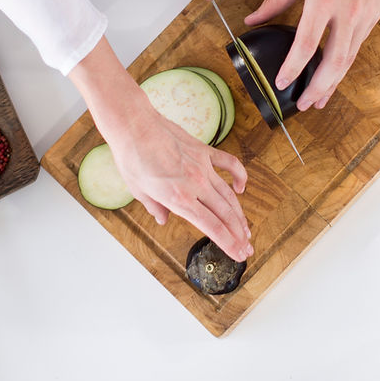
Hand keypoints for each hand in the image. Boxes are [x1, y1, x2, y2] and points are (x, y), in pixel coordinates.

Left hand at [109, 107, 251, 262]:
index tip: (238, 254)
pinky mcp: (204, 151)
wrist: (135, 126)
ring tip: (245, 228)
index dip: (229, 243)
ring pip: (229, 195)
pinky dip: (239, 176)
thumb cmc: (132, 157)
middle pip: (226, 215)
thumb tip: (163, 219)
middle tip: (247, 247)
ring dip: (239, 214)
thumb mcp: (138, 191)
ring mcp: (202, 167)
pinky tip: (241, 187)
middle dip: (239, 234)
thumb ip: (155, 208)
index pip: (212, 227)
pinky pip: (229, 164)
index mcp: (178, 199)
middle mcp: (195, 185)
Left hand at [244, 0, 379, 108]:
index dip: (293, 67)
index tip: (282, 82)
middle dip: (317, 88)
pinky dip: (343, 69)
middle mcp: (344, 14)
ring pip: (347, 62)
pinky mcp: (371, 21)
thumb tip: (252, 20)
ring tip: (318, 101)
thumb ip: (274, 2)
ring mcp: (361, 19)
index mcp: (322, 1)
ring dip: (332, 85)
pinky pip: (355, 51)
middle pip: (332, 62)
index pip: (306, 44)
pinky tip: (333, 78)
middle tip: (304, 105)